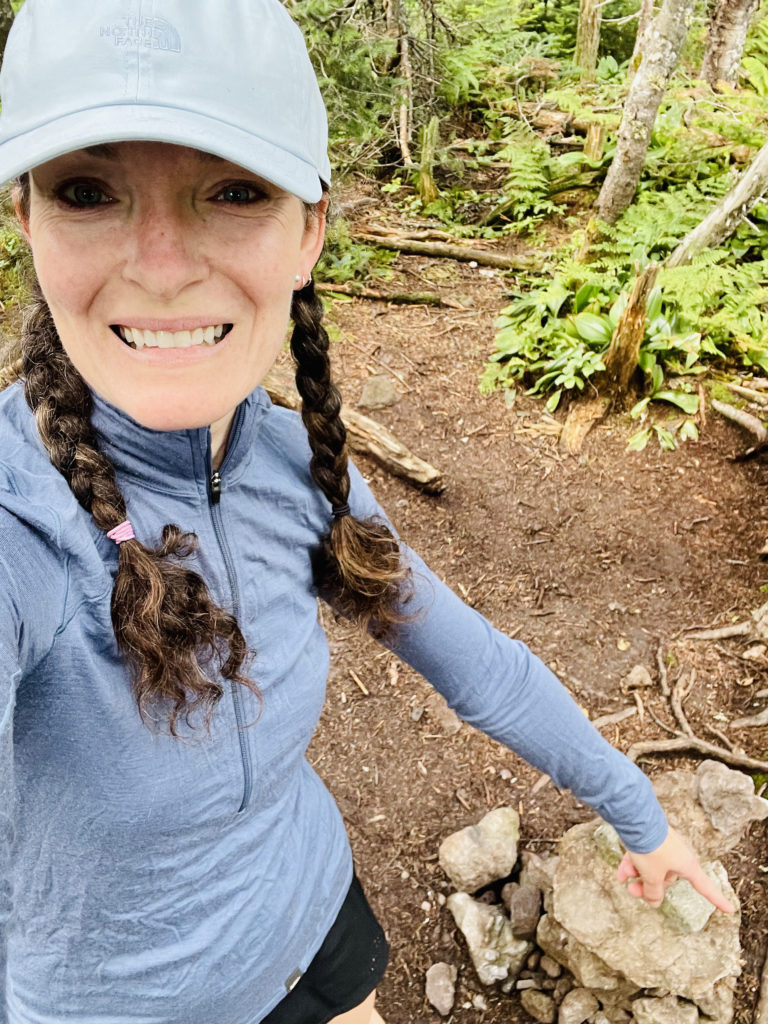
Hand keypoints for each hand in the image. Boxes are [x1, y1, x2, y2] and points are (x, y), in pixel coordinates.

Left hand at [616, 826, 734, 912]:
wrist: (637, 819)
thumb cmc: (651, 847)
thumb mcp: (652, 876)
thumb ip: (654, 892)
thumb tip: (654, 901)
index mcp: (687, 866)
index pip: (705, 887)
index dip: (717, 899)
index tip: (730, 909)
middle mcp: (679, 856)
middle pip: (667, 879)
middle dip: (649, 886)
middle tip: (633, 891)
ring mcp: (664, 847)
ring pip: (652, 868)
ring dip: (638, 875)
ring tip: (623, 878)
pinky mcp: (651, 839)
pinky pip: (644, 857)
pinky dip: (633, 865)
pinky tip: (620, 873)